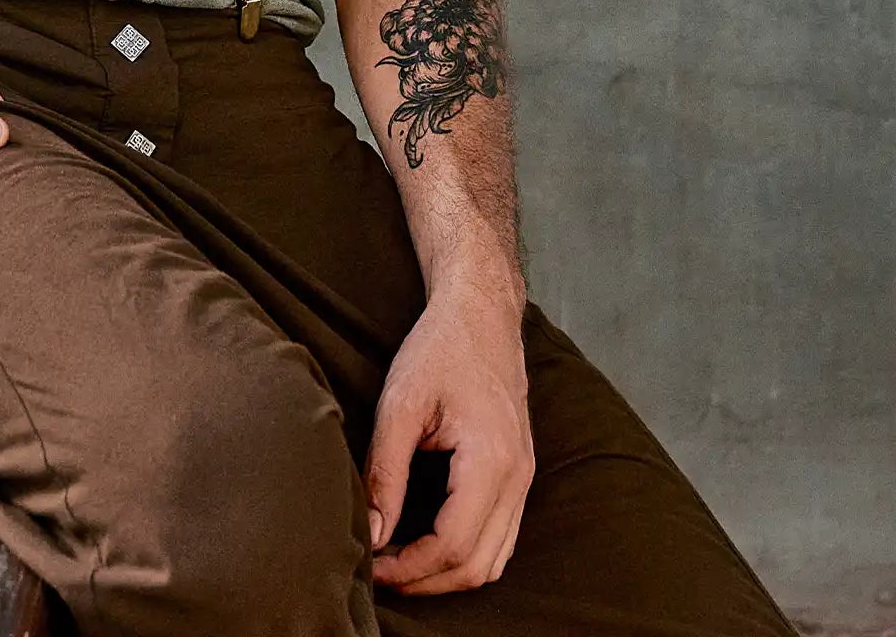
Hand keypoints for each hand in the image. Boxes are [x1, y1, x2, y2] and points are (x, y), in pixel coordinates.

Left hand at [364, 284, 533, 594]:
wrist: (481, 313)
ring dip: (447, 575)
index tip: (371, 566)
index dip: (410, 567)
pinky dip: (466, 555)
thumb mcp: (400, 404)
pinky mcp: (519, 475)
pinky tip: (426, 544)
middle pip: (478, 566)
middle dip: (426, 581)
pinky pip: (500, 538)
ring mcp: (525, 479)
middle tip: (379, 574)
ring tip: (398, 565)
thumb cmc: (439, 349)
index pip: (453, 544)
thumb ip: (385, 471)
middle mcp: (518, 478)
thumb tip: (372, 533)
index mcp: (492, 460)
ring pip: (494, 560)